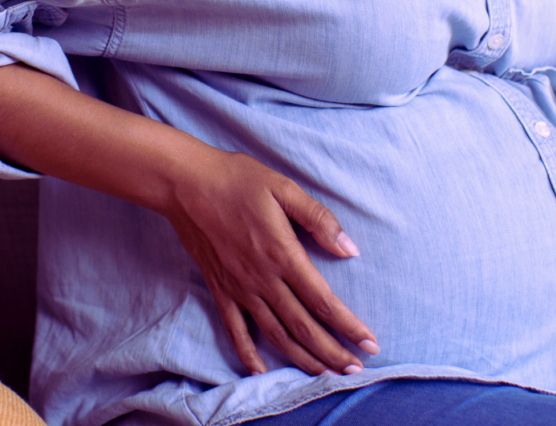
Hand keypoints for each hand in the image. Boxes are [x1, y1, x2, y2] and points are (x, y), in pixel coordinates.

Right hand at [164, 146, 379, 375]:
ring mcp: (239, 288)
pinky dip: (249, 353)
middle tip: (356, 370)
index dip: (348, 325)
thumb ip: (319, 220)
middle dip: (332, 352)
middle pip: (303, 326)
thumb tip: (350, 249)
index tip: (370, 343)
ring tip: (326, 373)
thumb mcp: (285, 189)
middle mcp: (262, 279)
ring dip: (302, 358)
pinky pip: (235, 330)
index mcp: (283, 254)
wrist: (186, 184)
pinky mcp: (219, 289)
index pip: (322, 300)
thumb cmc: (240, 180)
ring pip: (275, 334)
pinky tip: (263, 370)